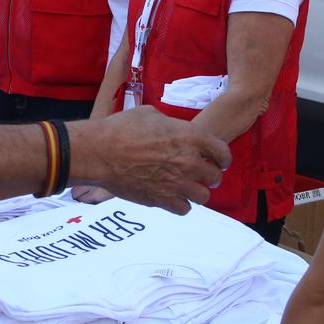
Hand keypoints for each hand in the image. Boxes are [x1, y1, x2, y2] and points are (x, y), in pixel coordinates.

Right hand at [70, 107, 228, 214]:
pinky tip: (173, 197)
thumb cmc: (121, 129)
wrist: (100, 152)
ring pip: (204, 197)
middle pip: (215, 177)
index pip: (223, 153)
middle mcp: (188, 162)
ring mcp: (177, 183)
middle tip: (202, 176)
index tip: (219, 162)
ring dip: (198, 192)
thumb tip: (173, 129)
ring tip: (188, 188)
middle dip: (211, 176)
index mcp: (190, 137)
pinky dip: (181, 205)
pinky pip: (184, 209)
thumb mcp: (152, 114)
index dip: (223, 159)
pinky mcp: (162, 200)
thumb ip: (171, 125)